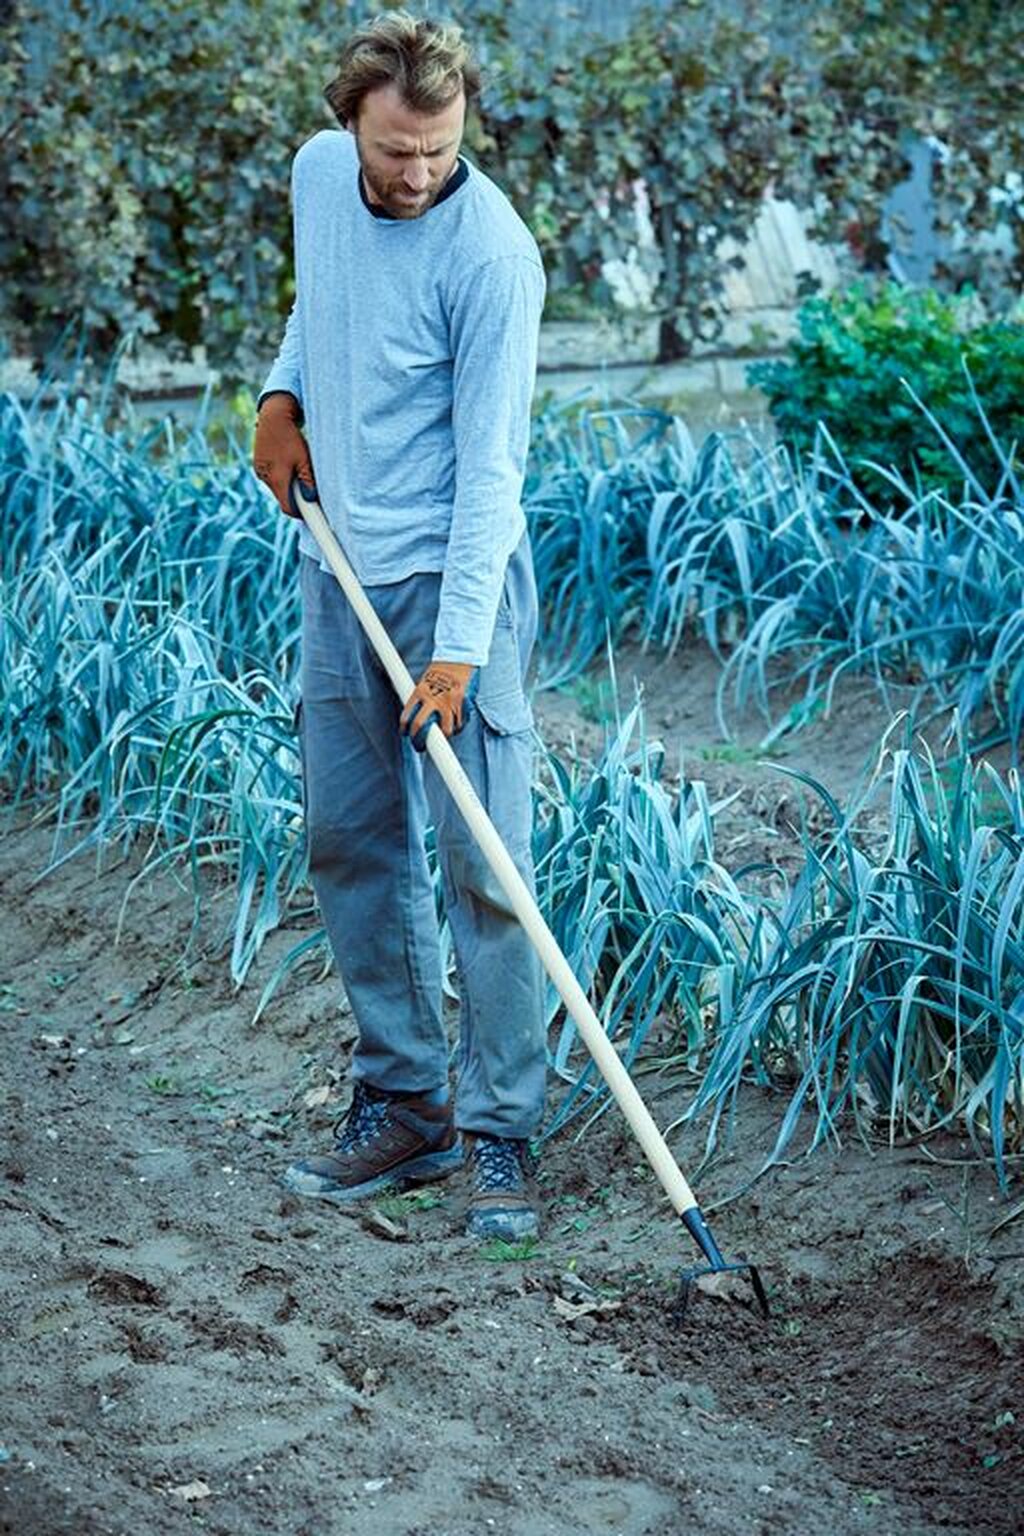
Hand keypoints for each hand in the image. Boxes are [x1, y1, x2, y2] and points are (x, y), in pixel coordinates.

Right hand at [253, 393, 315, 517]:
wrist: (273, 416)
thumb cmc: (291, 436)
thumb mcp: (304, 458)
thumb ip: (307, 480)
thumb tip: (311, 499)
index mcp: (277, 478)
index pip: (288, 508)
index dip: (301, 514)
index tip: (313, 518)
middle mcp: (265, 477)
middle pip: (283, 499)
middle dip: (296, 498)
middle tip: (310, 490)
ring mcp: (260, 472)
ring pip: (278, 489)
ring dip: (289, 486)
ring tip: (298, 468)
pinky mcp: (259, 465)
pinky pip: (273, 479)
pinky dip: (282, 477)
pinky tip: (288, 463)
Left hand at [400, 661, 477, 750]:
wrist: (456, 659)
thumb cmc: (439, 671)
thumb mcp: (424, 681)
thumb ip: (420, 698)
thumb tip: (415, 715)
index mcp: (419, 692)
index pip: (407, 715)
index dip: (405, 729)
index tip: (405, 734)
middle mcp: (432, 699)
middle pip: (421, 726)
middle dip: (418, 741)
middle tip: (419, 746)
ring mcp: (447, 703)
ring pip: (445, 730)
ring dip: (443, 737)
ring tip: (441, 738)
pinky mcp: (461, 704)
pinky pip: (460, 723)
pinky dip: (457, 728)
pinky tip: (455, 727)